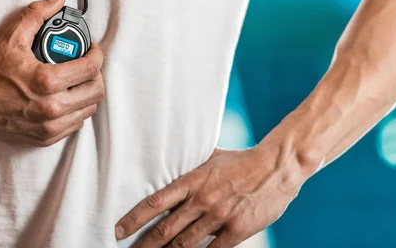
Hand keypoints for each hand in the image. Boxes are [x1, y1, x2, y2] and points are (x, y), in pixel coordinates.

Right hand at [0, 0, 104, 145]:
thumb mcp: (12, 38)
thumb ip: (37, 15)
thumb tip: (58, 0)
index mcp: (47, 82)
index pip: (91, 68)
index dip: (97, 55)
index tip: (92, 49)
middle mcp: (52, 107)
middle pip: (96, 91)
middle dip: (96, 75)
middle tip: (87, 65)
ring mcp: (50, 126)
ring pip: (88, 109)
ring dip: (88, 93)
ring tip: (78, 81)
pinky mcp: (45, 137)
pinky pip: (75, 124)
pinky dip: (76, 111)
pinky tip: (67, 98)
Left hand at [115, 145, 306, 247]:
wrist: (277, 167)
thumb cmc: (243, 161)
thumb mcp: (212, 157)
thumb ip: (192, 166)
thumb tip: (172, 163)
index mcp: (193, 180)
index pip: (155, 202)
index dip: (135, 218)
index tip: (119, 230)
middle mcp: (202, 199)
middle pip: (165, 229)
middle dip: (144, 244)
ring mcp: (219, 216)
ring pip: (184, 244)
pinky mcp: (236, 230)